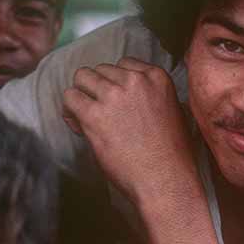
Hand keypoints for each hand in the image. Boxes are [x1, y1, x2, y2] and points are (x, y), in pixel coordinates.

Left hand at [62, 57, 197, 207]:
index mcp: (156, 77)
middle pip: (99, 70)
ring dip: (80, 96)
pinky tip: (77, 124)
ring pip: (81, 78)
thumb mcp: (174, 113)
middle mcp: (134, 81)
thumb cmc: (170, 155)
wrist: (164, 179)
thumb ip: (152, 97)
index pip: (122, 64)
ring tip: (84, 116)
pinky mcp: (94, 115)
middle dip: (96, 89)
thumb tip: (132, 99)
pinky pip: (70, 98)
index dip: (113, 83)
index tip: (113, 100)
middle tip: (97, 110)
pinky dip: (70, 110)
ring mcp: (113, 96)